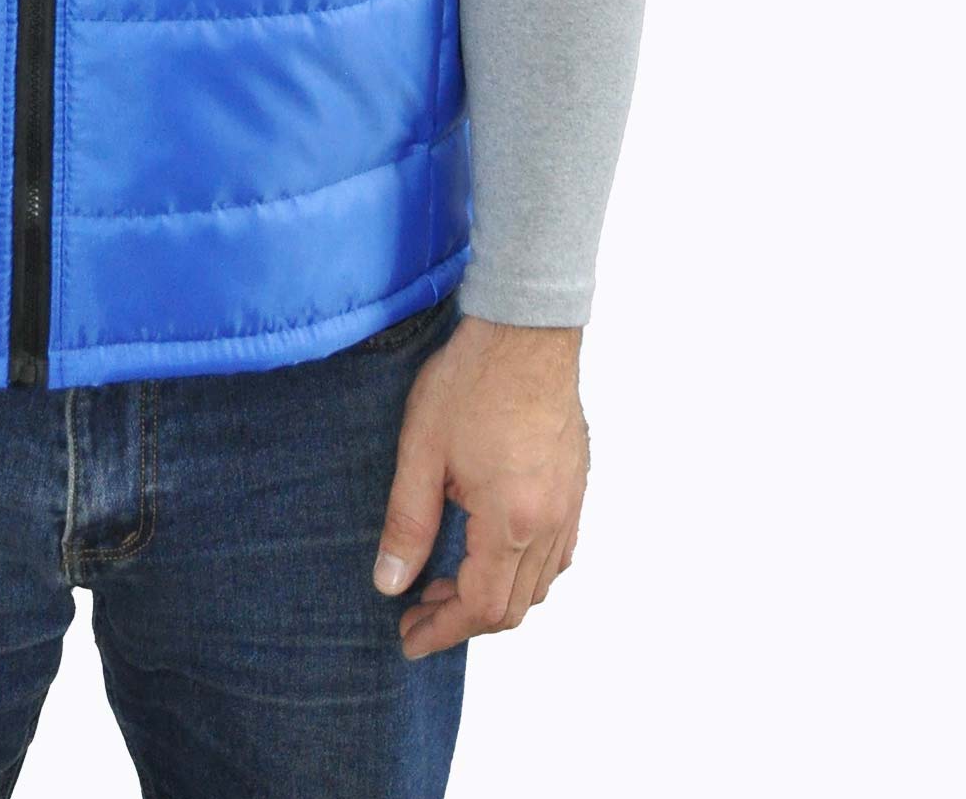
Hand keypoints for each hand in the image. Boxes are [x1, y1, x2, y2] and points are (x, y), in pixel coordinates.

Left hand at [372, 312, 588, 658]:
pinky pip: (558, 552)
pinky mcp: (576, 484)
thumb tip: (391, 583)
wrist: (525, 329)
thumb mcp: (421, 450)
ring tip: (446, 581)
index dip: (441, 630)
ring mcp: (570, 504)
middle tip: (417, 611)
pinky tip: (493, 550)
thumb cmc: (472, 380)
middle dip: (462, 619)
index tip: (407, 637)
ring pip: (540, 583)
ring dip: (495, 596)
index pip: (480, 607)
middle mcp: (550, 523)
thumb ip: (407, 523)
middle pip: (514, 606)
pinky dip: (525, 569)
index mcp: (511, 521)